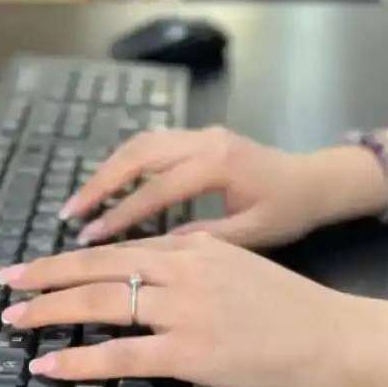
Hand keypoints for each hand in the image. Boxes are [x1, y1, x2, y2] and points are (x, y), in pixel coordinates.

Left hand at [0, 232, 352, 386]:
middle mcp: (185, 270)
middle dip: (46, 275)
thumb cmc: (294, 310)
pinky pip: (122, 354)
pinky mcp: (191, 352)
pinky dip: (79, 359)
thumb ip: (198, 265)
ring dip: (50, 310)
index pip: (121, 248)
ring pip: (103, 302)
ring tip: (15, 320)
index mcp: (196, 248)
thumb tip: (158, 272)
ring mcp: (186, 310)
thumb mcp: (242, 267)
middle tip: (9, 283)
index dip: (73, 256)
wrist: (335, 338)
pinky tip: (49, 365)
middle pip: (100, 266)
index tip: (39, 263)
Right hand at [60, 126, 322, 248]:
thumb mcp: (251, 235)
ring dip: (108, 170)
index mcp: (219, 165)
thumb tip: (151, 252)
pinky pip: (153, 143)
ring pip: (141, 143)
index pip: (157, 189)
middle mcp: (206, 141)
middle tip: (70, 213)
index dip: (122, 214)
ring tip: (81, 202)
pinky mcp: (200, 137)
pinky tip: (108, 188)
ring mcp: (202, 134)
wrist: (317, 182)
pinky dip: (126, 163)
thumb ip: (202, 239)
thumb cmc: (289, 212)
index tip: (91, 237)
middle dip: (100, 183)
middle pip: (138, 154)